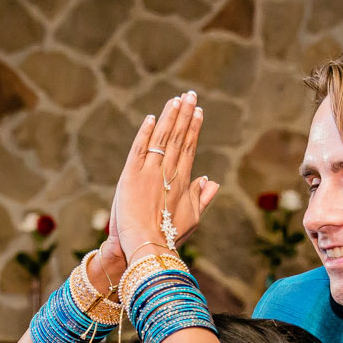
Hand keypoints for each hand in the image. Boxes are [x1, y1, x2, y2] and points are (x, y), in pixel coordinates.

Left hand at [111, 93, 219, 266]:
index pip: (190, 148)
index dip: (194, 129)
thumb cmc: (169, 237)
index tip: (198, 112)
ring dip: (169, 118)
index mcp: (182, 182)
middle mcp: (167, 173)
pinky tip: (152, 118)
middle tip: (190, 95)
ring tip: (176, 99)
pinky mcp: (131, 175)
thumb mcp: (192, 219)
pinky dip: (146, 133)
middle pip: (178, 138)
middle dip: (185, 115)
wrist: (147, 247)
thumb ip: (201, 198)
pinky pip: (139, 149)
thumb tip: (211, 181)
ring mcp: (149, 172)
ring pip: (161, 139)